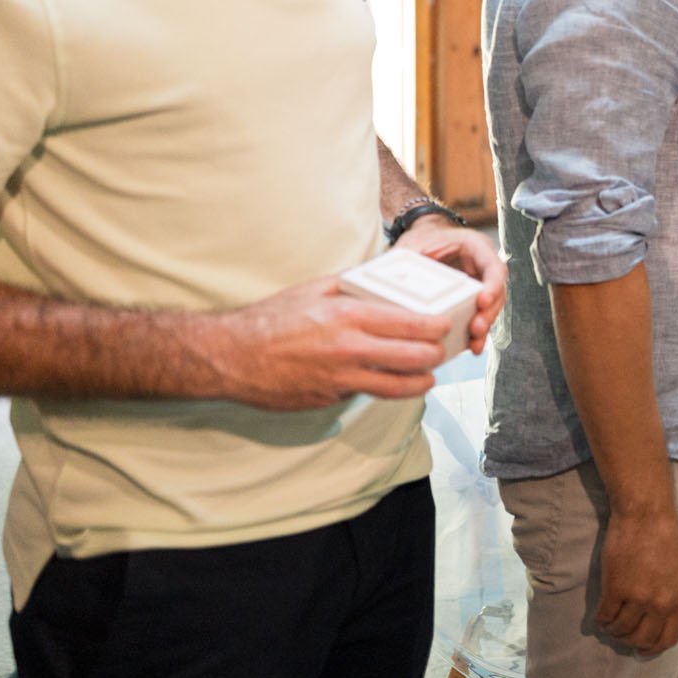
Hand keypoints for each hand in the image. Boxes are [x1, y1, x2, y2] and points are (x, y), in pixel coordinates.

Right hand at [210, 276, 453, 410]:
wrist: (232, 356)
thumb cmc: (270, 319)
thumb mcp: (313, 289)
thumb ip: (351, 284)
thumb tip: (381, 278)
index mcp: (348, 316)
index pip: (410, 323)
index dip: (436, 327)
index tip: (445, 325)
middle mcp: (348, 349)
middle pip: (413, 358)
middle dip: (435, 356)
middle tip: (441, 351)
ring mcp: (340, 378)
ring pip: (397, 386)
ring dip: (419, 382)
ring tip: (427, 376)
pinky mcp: (330, 399)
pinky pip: (365, 394)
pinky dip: (382, 388)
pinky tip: (389, 382)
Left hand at [394, 216, 506, 353]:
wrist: (424, 240)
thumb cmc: (421, 239)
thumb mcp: (414, 244)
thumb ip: (407, 259)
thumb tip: (389, 283)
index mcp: (476, 247)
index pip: (494, 267)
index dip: (492, 286)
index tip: (481, 302)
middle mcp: (483, 267)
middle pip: (496, 293)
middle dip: (488, 314)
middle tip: (475, 329)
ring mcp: (480, 285)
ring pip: (490, 309)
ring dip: (484, 328)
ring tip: (474, 345)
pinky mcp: (472, 301)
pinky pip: (478, 318)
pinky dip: (475, 334)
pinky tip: (470, 348)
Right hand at [595, 506, 677, 655]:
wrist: (646, 514)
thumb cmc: (666, 536)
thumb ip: (676, 595)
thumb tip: (665, 615)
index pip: (668, 639)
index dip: (652, 648)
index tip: (642, 649)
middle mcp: (660, 603)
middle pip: (642, 639)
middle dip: (630, 641)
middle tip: (622, 635)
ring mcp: (637, 597)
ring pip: (621, 630)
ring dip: (613, 630)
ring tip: (609, 624)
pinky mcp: (615, 588)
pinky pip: (605, 616)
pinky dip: (600, 620)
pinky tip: (599, 616)